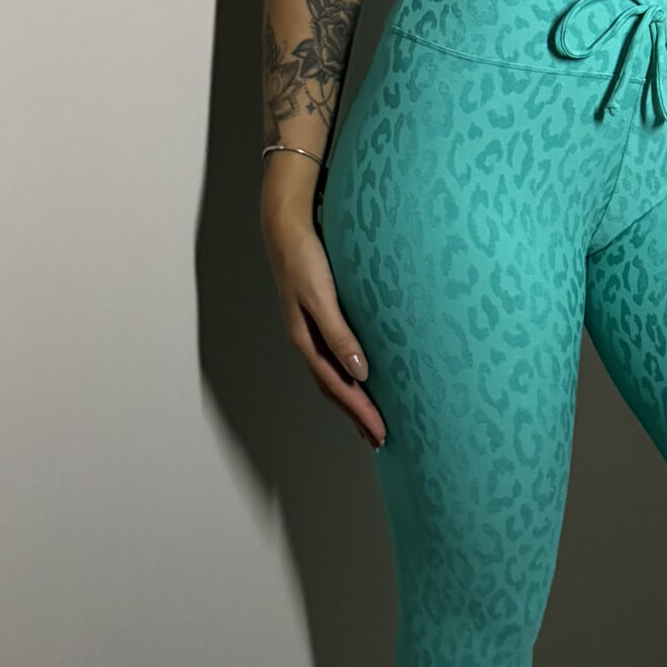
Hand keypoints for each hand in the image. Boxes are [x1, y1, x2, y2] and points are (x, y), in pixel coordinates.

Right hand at [260, 166, 386, 446]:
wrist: (286, 227)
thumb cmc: (305, 259)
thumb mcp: (322, 297)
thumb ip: (340, 334)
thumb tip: (360, 373)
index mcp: (307, 340)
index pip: (338, 387)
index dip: (359, 412)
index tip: (380, 433)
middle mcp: (308, 341)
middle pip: (334, 389)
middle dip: (356, 415)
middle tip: (380, 439)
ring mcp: (311, 331)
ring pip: (332, 377)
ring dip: (351, 401)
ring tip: (370, 420)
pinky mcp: (318, 319)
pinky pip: (333, 359)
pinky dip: (346, 377)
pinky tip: (359, 377)